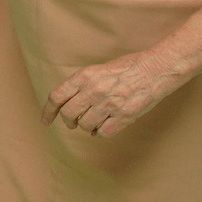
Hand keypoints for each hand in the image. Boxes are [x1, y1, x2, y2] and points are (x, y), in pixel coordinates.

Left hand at [47, 49, 185, 136]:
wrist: (155, 69)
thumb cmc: (127, 68)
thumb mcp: (97, 70)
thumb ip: (81, 85)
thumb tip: (67, 103)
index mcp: (84, 76)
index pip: (56, 97)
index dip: (48, 111)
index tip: (46, 121)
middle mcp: (93, 90)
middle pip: (68, 114)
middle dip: (69, 122)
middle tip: (74, 123)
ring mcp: (109, 103)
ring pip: (85, 126)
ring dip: (88, 127)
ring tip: (96, 121)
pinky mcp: (124, 115)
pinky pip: (103, 133)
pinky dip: (102, 132)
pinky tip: (106, 126)